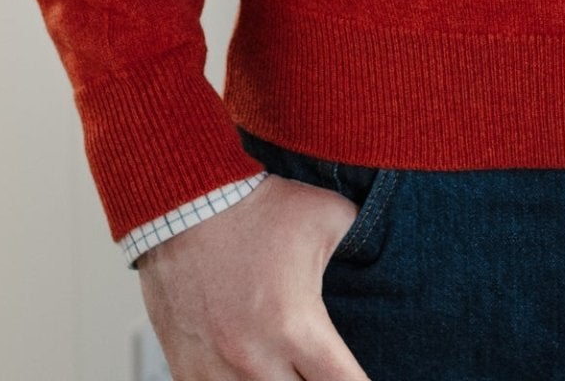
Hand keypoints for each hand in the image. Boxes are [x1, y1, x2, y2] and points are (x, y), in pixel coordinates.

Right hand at [136, 175, 373, 379]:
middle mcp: (256, 359)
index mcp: (298, 327)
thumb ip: (359, 242)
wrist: (185, 200)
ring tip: (287, 368)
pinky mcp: (186, 367)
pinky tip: (250, 374)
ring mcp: (216, 369)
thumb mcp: (326, 214)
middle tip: (320, 370)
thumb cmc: (256, 206)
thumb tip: (379, 250)